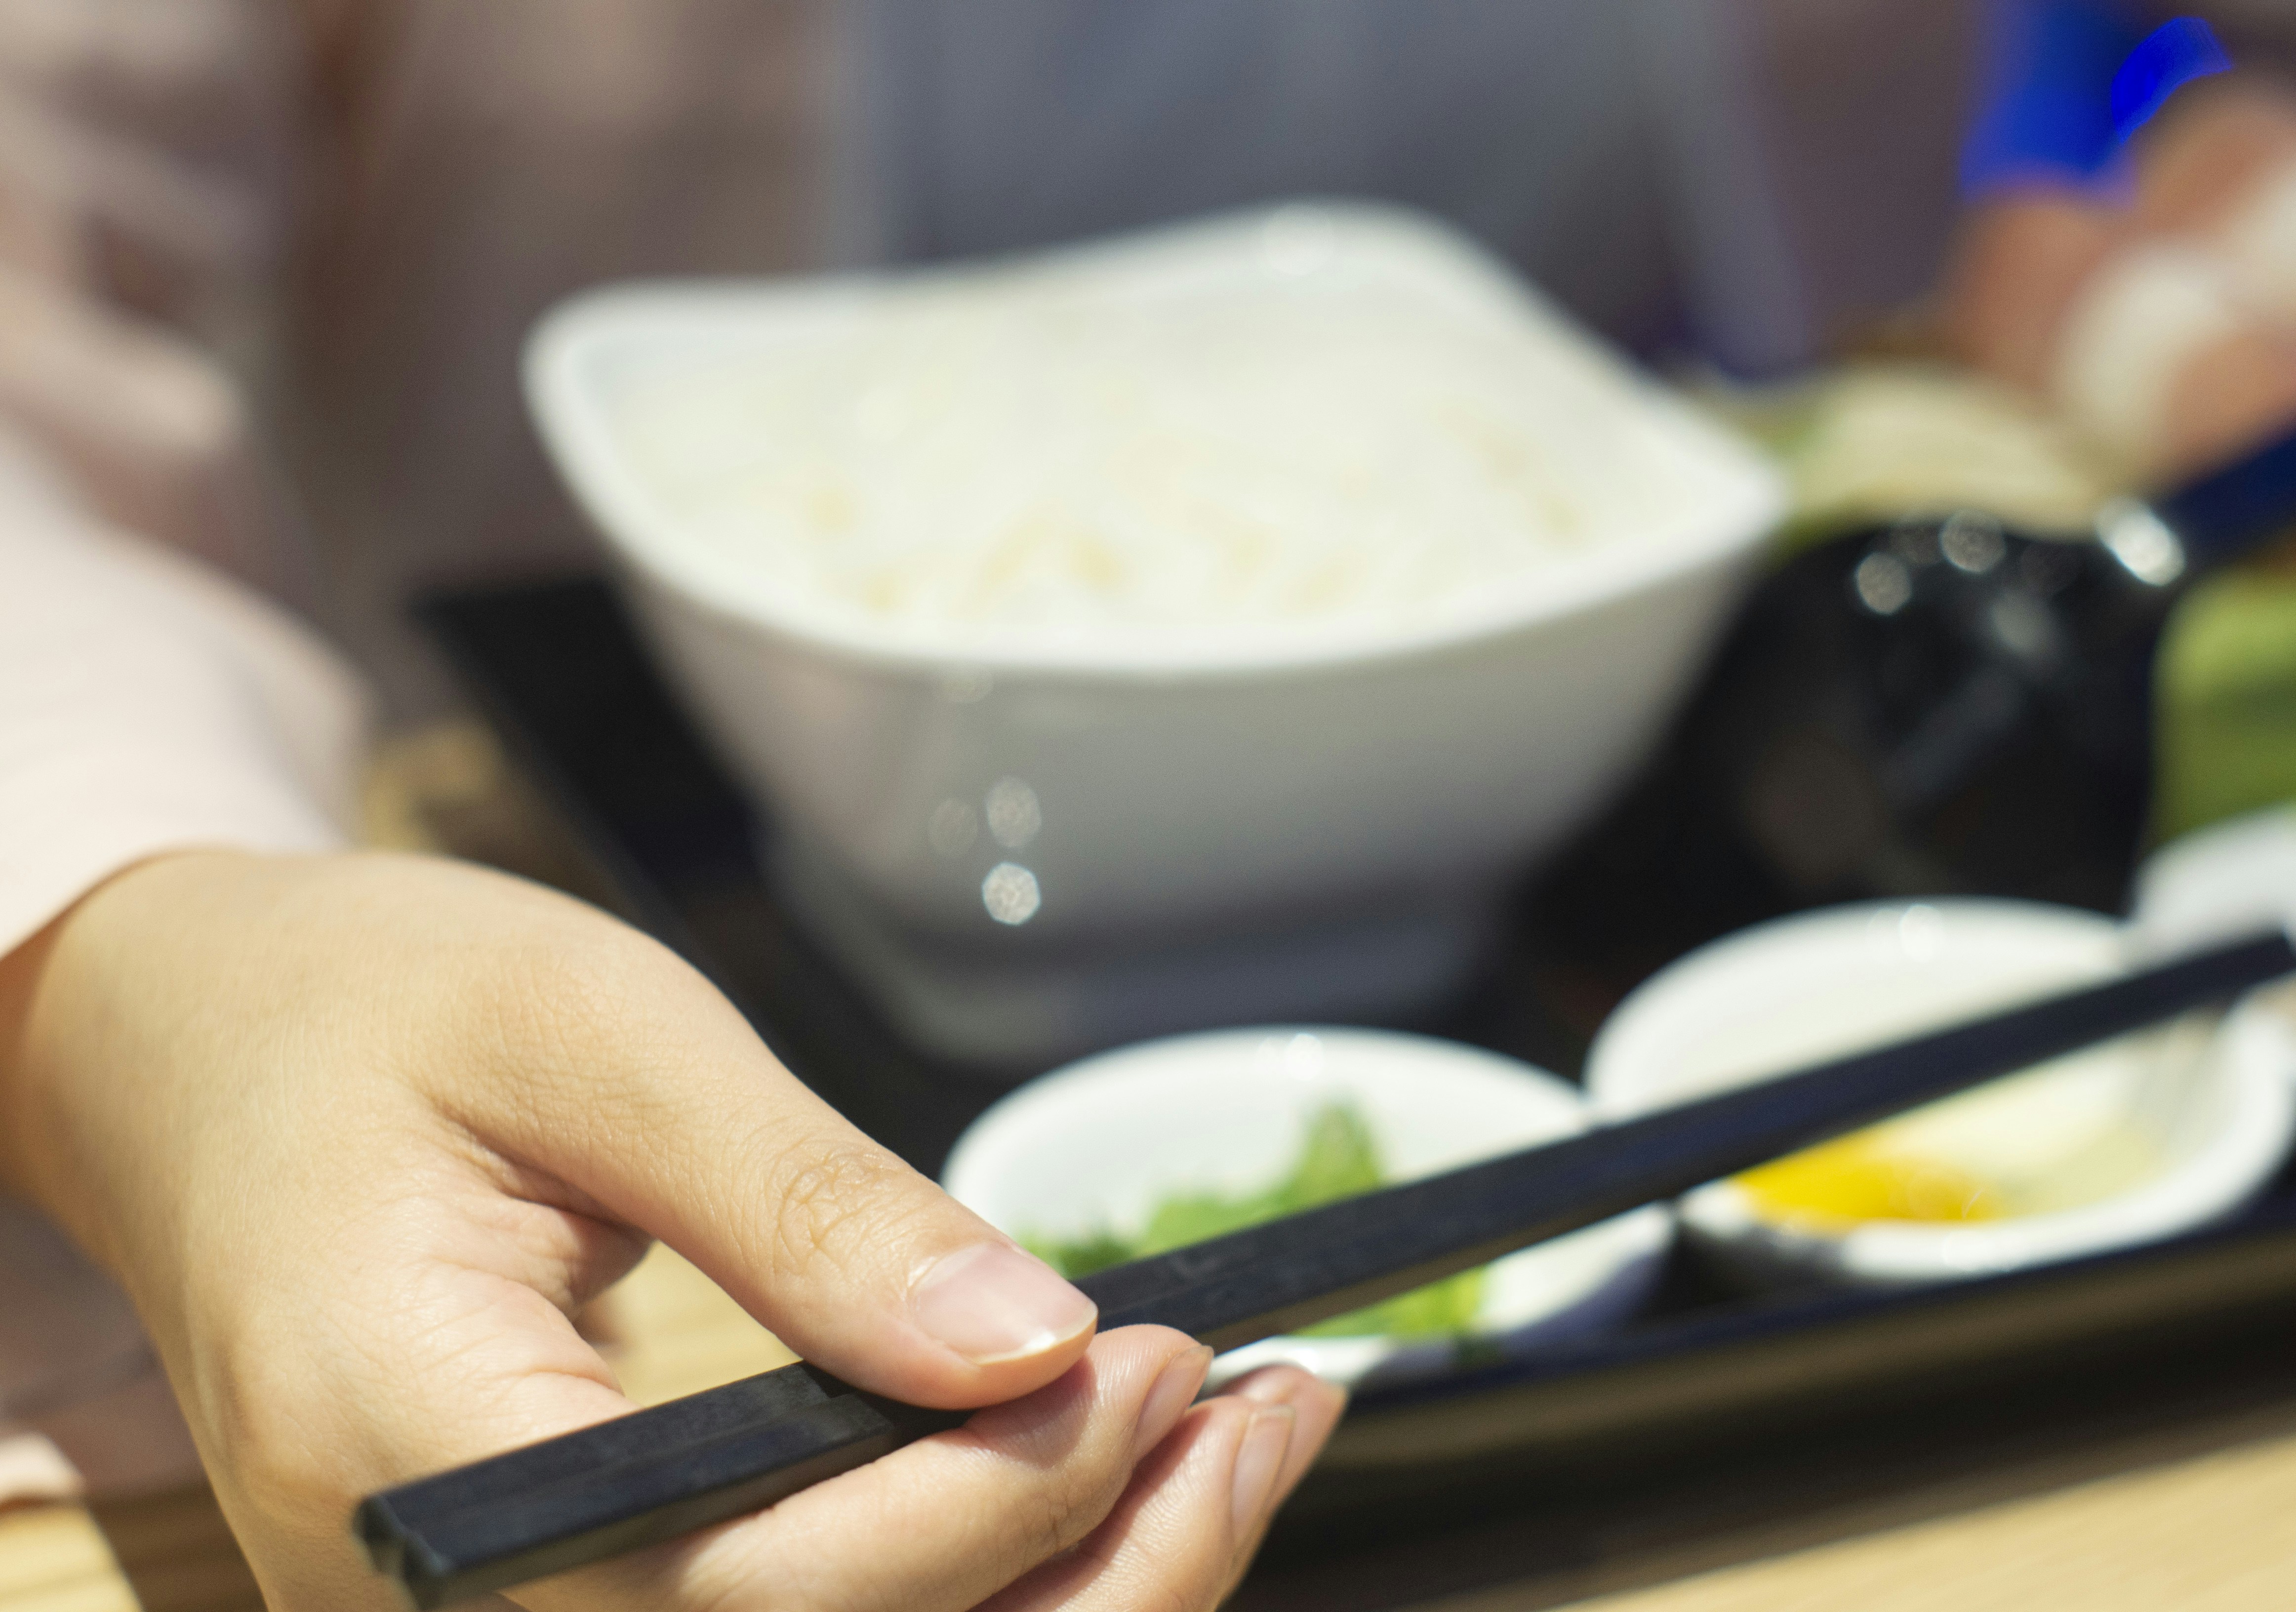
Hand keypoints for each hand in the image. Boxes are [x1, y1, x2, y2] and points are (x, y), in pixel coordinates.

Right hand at [0, 849, 1343, 1608]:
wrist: (203, 1056)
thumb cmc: (368, 1011)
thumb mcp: (592, 1040)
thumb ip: (802, 1209)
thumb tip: (1024, 1336)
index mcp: (411, 1463)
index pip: (757, 1583)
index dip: (998, 1497)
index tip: (1168, 1357)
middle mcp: (443, 1609)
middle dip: (1094, 1573)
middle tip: (1270, 1410)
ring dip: (1074, 1589)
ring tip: (1243, 1440)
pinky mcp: (574, 1598)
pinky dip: (981, 1575)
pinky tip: (1106, 1473)